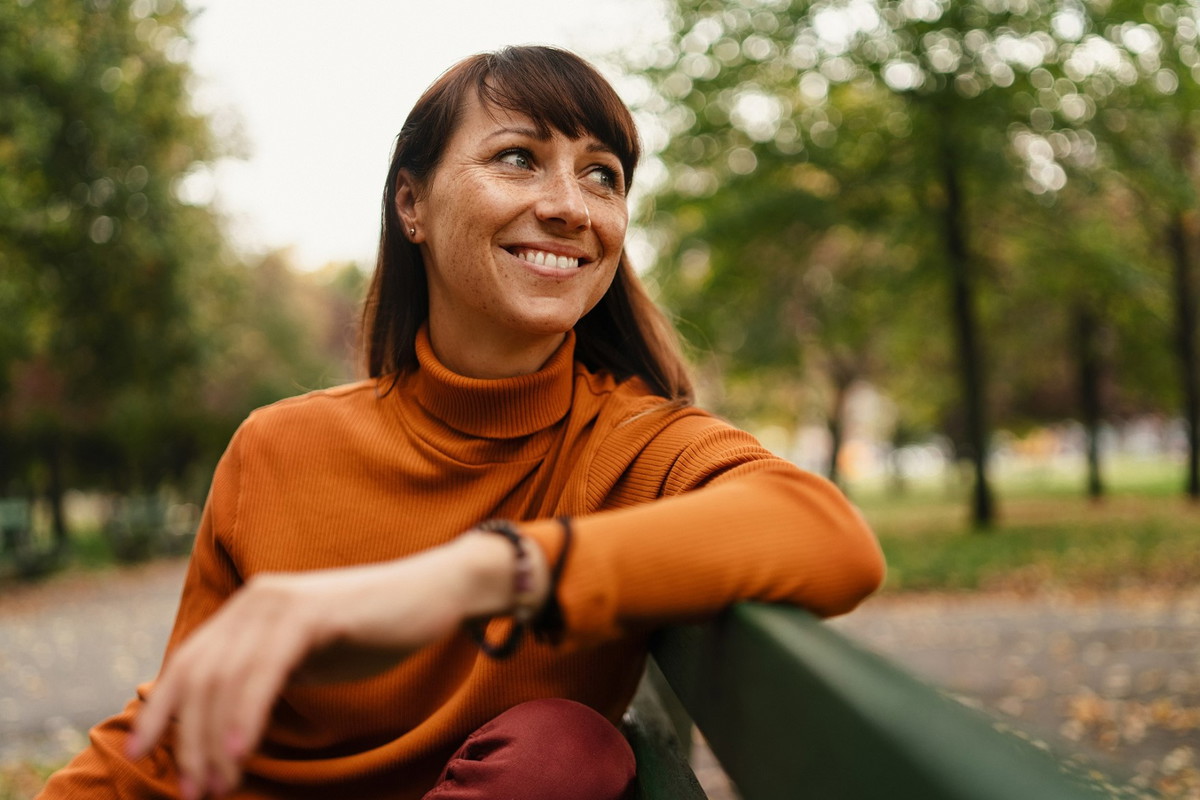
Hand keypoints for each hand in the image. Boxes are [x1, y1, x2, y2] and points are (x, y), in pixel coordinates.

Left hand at [128, 532, 547, 798]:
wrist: (432, 594)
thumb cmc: (372, 631)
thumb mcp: (305, 656)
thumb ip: (263, 676)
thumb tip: (218, 726)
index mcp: (248, 608)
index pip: (187, 663)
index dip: (160, 713)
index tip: (141, 757)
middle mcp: (255, 599)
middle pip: (198, 677)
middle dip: (187, 740)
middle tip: (195, 792)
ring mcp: (281, 602)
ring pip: (224, 679)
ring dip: (212, 740)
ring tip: (217, 785)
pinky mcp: (311, 613)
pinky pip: (264, 671)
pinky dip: (246, 715)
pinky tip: (240, 750)